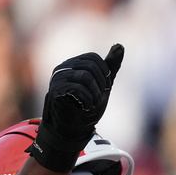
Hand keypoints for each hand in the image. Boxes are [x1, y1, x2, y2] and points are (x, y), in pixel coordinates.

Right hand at [29, 44, 123, 171]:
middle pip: (91, 67)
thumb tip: (120, 46)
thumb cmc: (87, 105)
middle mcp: (63, 68)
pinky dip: (87, 100)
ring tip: (90, 103)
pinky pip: (77, 89)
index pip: (95, 58)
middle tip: (96, 98)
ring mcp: (58, 79)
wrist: (74, 128)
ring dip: (95, 94)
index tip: (102, 88)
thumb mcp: (104, 84)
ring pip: (85, 77)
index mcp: (74, 64)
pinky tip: (84, 106)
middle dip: (101, 85)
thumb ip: (111, 66)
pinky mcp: (56, 92)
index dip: (104, 74)